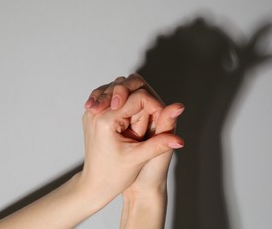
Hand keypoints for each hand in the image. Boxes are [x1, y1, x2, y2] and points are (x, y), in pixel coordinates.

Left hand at [80, 88, 182, 202]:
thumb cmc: (113, 175)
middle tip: (147, 119)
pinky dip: (121, 100)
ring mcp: (91, 112)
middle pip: (125, 86)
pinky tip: (128, 113)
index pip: (138, 98)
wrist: (95, 185)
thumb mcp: (139, 158)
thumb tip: (180, 140)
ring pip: (116, 87)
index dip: (154, 105)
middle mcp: (94, 112)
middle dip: (141, 100)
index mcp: (106, 121)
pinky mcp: (92, 114)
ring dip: (131, 97)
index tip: (161, 118)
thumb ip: (160, 144)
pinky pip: (108, 95)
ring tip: (137, 119)